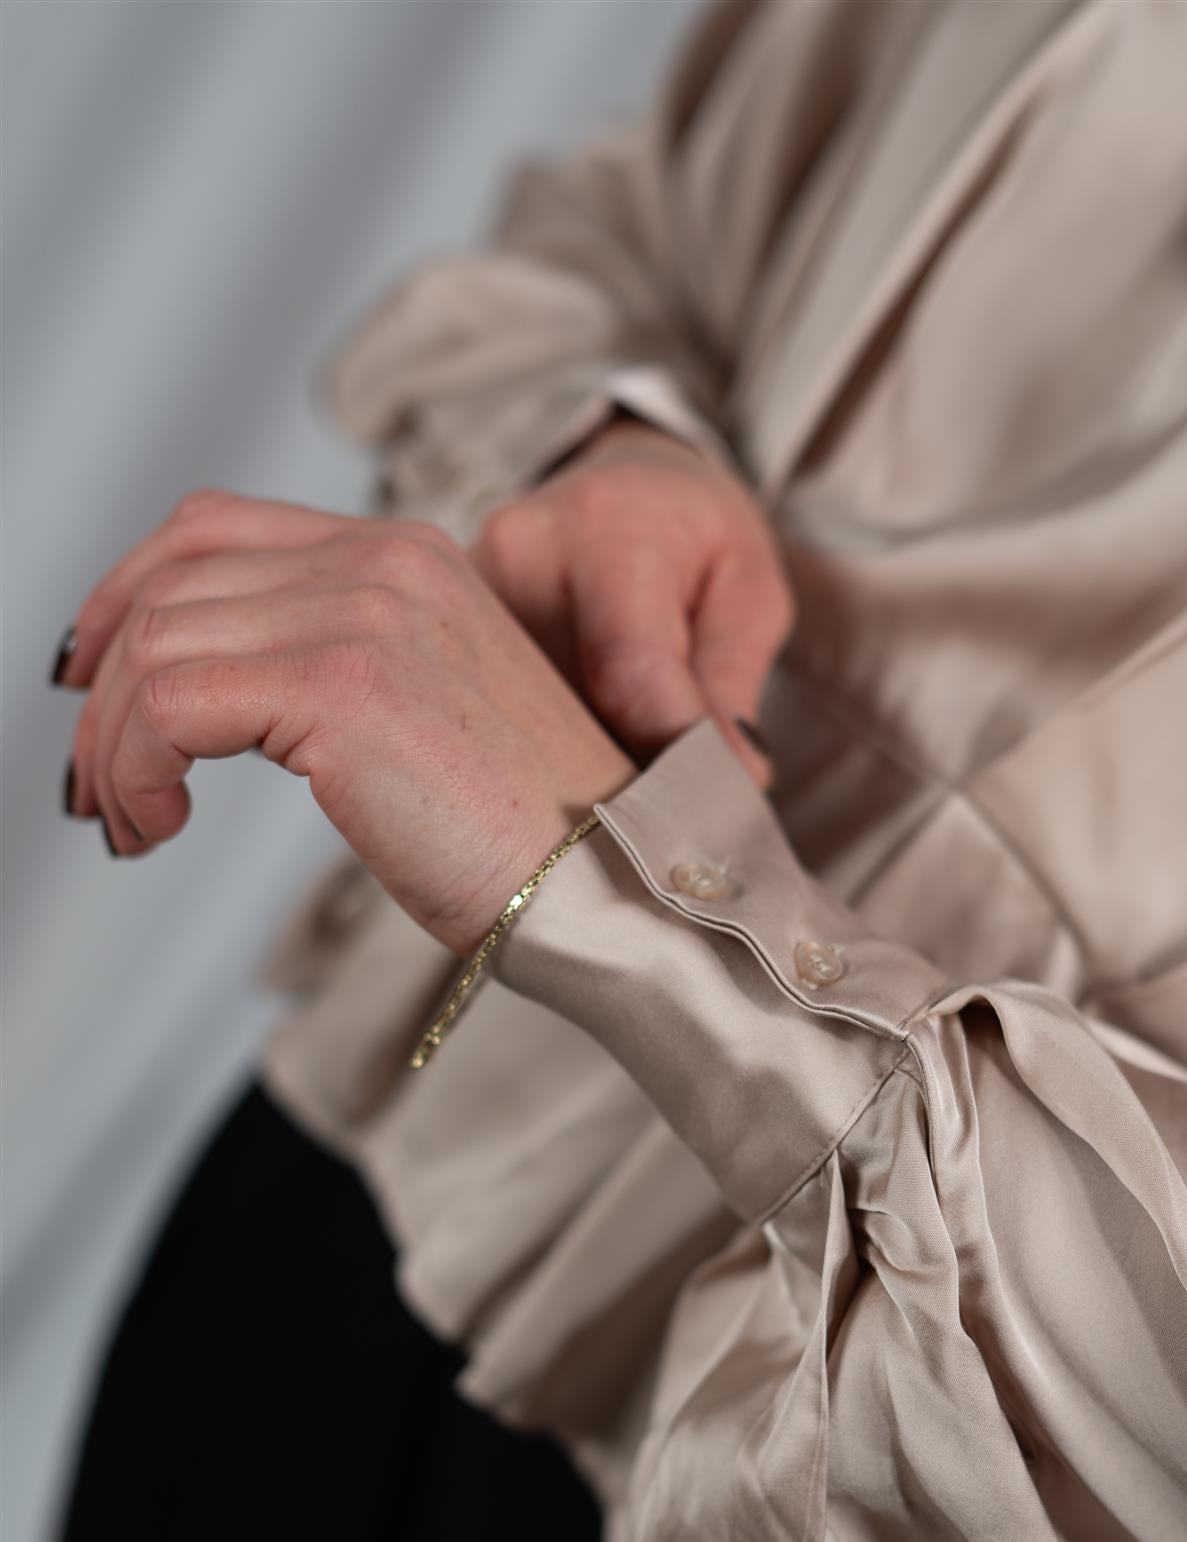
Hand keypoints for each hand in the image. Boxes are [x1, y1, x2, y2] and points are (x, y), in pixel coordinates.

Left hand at [55, 488, 635, 954]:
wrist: (610, 882)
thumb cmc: (530, 834)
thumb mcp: (425, 719)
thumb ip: (338, 668)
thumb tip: (204, 695)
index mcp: (408, 556)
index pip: (216, 529)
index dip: (126, 592)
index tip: (90, 673)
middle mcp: (385, 561)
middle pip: (169, 583)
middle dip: (105, 688)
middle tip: (96, 782)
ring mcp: (365, 613)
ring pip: (156, 647)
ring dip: (113, 745)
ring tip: (130, 821)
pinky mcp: (341, 684)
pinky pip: (169, 705)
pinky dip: (135, 769)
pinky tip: (158, 823)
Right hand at [469, 418, 792, 783]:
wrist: (624, 486)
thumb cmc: (696, 542)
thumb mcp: (749, 595)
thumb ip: (733, 683)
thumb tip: (729, 778)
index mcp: (606, 531)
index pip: (627, 673)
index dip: (669, 757)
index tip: (706, 803)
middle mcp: (516, 555)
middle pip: (556, 711)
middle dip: (612, 773)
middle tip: (659, 810)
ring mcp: (462, 593)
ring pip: (511, 722)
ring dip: (566, 766)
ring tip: (613, 778)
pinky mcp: (433, 623)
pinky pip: (480, 710)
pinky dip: (529, 748)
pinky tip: (563, 758)